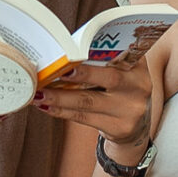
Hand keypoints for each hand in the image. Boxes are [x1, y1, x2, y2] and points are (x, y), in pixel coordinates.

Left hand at [35, 61, 153, 147]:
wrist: (137, 125)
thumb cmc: (120, 90)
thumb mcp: (122, 72)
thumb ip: (104, 59)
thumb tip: (65, 53)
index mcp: (139, 65)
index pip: (122, 51)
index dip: (102, 50)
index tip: (79, 48)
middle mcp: (139, 85)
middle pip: (108, 77)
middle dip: (81, 74)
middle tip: (56, 71)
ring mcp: (130, 109)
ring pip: (89, 101)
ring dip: (60, 97)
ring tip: (39, 93)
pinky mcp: (119, 127)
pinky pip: (84, 118)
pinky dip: (62, 111)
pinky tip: (46, 106)